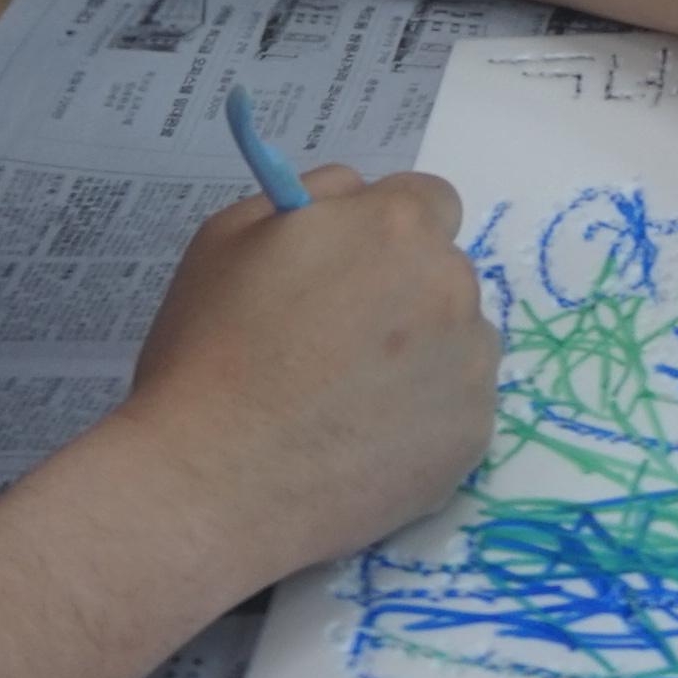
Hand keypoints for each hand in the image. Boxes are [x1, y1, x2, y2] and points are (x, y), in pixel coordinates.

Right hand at [98, 163, 496, 570]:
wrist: (206, 484)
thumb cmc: (207, 354)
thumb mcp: (231, 236)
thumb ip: (313, 195)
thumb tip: (357, 193)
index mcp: (397, 226)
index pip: (429, 201)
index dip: (386, 233)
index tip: (352, 268)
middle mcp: (452, 286)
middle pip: (443, 272)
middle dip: (402, 293)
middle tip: (334, 342)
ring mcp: (469, 367)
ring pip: (458, 342)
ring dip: (420, 356)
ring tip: (344, 402)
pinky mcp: (471, 438)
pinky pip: (456, 409)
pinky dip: (421, 420)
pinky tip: (359, 443)